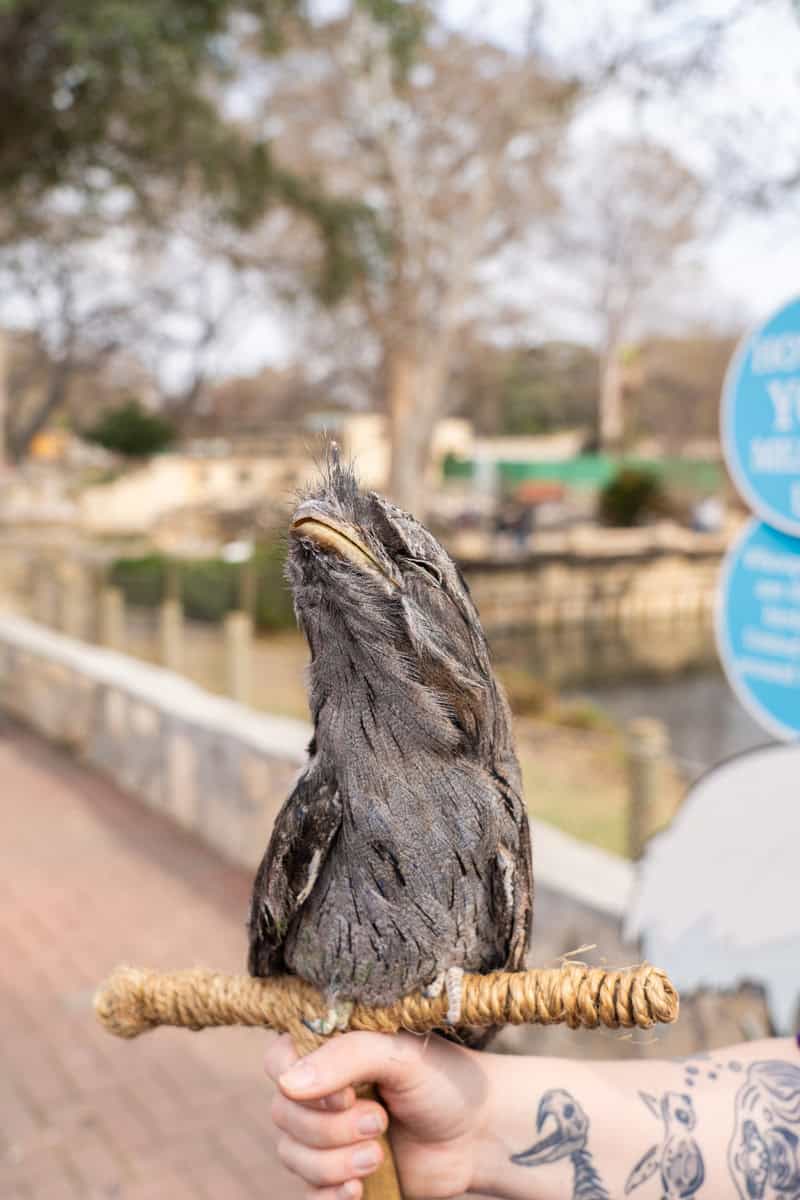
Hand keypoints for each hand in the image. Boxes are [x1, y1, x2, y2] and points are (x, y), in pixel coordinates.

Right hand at [265, 1030, 492, 1198]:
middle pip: (283, 1114)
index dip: (301, 1083)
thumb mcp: (400, 1056)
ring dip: (334, 1162)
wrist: (479, 1135)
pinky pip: (307, 1194)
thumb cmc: (443, 1082)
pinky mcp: (335, 1175)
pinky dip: (328, 1195)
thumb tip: (288, 1083)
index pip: (278, 1060)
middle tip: (378, 1123)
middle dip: (330, 1129)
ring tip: (379, 1156)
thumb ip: (346, 1057)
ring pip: (292, 1156)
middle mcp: (320, 1091)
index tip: (347, 1095)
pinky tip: (358, 1189)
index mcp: (330, 1049)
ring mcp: (325, 1135)